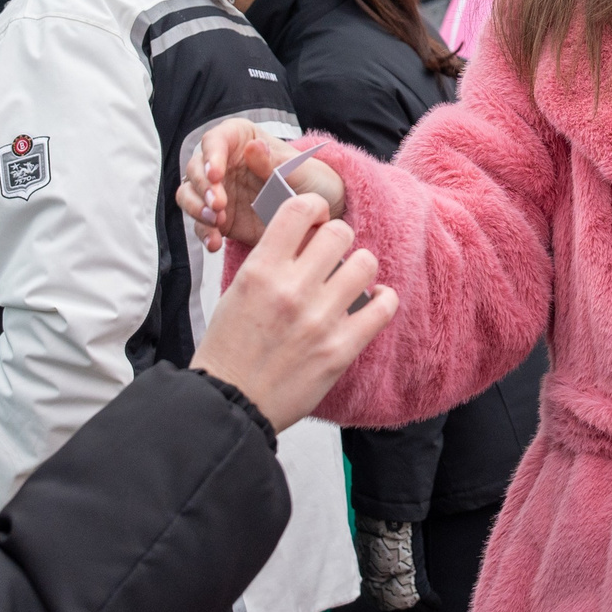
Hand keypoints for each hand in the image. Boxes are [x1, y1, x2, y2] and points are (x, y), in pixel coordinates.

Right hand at [176, 119, 347, 251]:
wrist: (320, 215)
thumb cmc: (312, 181)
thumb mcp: (299, 171)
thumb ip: (274, 162)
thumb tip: (253, 147)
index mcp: (242, 139)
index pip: (216, 140)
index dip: (211, 155)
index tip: (216, 174)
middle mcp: (224, 162)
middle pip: (196, 168)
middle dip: (203, 187)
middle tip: (218, 205)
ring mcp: (219, 190)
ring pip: (190, 194)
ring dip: (197, 208)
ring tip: (217, 223)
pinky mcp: (218, 218)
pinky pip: (201, 224)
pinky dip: (204, 232)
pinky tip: (215, 243)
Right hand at [191, 193, 396, 429]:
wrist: (230, 403)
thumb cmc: (229, 349)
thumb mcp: (236, 291)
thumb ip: (269, 262)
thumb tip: (302, 235)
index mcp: (261, 271)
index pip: (301, 210)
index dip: (314, 208)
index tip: (316, 220)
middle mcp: (292, 290)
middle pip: (340, 232)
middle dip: (338, 239)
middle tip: (332, 255)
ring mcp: (320, 319)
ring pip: (365, 263)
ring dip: (359, 268)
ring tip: (350, 281)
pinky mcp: (341, 349)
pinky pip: (383, 308)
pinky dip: (383, 300)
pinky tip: (373, 302)